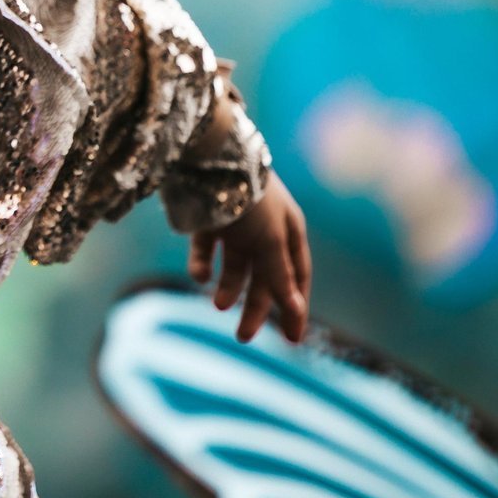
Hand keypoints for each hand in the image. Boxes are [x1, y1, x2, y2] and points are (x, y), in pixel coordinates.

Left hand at [189, 170, 310, 343]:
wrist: (208, 158)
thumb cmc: (250, 198)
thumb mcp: (271, 240)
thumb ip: (280, 275)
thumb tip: (297, 310)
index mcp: (289, 231)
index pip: (297, 277)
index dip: (295, 306)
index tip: (293, 339)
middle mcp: (265, 230)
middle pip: (264, 277)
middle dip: (256, 307)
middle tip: (243, 336)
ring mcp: (235, 225)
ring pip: (235, 266)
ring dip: (228, 287)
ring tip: (218, 304)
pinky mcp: (206, 220)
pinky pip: (207, 250)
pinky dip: (203, 264)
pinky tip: (199, 274)